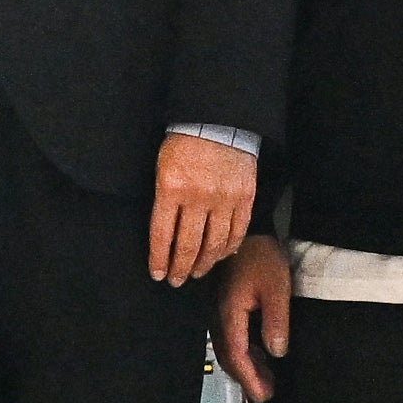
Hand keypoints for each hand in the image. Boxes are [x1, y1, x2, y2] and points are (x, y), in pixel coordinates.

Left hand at [148, 131, 257, 286]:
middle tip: (176, 280)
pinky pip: (236, 232)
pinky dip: (227, 249)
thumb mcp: (162, 169)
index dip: (160, 259)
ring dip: (204, 263)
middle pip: (188, 245)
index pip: (162, 235)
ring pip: (214, 244)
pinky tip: (219, 256)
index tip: (158, 274)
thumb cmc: (184, 144)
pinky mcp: (245, 198)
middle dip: (180, 268)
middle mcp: (198, 197)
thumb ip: (163, 202)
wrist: (217, 122)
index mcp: (171, 188)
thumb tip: (166, 238)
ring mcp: (224, 199)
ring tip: (196, 273)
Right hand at [214, 236, 291, 397]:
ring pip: (228, 348)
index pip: (237, 355)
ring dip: (245, 366)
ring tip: (265, 380)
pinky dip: (243, 352)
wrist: (248, 232)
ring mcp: (219, 311)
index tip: (262, 396)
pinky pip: (230, 337)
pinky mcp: (224, 306)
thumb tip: (276, 352)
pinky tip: (258, 355)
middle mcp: (219, 316)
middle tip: (266, 394)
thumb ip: (276, 320)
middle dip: (247, 378)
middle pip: (229, 356)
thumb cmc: (263, 258)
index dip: (249, 379)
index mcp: (230, 314)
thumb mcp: (276, 288)